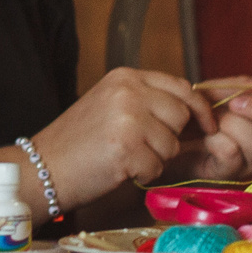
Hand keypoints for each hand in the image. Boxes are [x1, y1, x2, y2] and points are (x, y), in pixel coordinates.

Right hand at [27, 67, 222, 207]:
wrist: (43, 167)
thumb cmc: (78, 141)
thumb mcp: (111, 104)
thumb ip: (147, 100)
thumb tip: (195, 110)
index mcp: (125, 77)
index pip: (182, 87)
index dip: (199, 109)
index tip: (208, 126)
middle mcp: (128, 92)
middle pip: (181, 115)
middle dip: (170, 137)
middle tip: (141, 146)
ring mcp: (127, 119)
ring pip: (172, 144)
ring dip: (155, 158)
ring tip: (124, 156)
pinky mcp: (126, 149)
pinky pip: (157, 167)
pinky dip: (143, 175)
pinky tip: (118, 169)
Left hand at [180, 76, 251, 178]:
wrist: (168, 135)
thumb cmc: (196, 114)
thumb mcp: (217, 91)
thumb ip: (239, 86)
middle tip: (234, 103)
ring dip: (232, 125)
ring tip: (212, 122)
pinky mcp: (231, 174)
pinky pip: (233, 153)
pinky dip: (215, 139)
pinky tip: (205, 138)